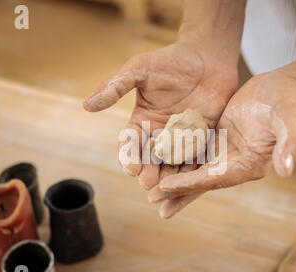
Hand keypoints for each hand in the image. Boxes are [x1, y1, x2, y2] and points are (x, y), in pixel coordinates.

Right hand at [83, 43, 237, 189]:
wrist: (208, 57)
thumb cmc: (171, 60)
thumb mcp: (139, 69)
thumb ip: (115, 86)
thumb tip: (86, 105)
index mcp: (141, 122)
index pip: (130, 144)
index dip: (129, 156)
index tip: (131, 168)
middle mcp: (160, 135)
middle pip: (150, 160)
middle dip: (148, 172)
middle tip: (148, 183)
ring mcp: (182, 140)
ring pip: (172, 164)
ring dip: (169, 177)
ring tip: (167, 189)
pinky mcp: (203, 140)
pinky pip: (197, 159)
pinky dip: (194, 171)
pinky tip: (193, 181)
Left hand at [149, 70, 295, 217]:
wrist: (281, 87)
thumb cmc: (288, 102)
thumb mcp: (290, 120)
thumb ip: (289, 144)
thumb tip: (287, 171)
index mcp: (250, 163)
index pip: (215, 178)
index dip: (190, 184)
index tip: (165, 187)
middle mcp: (235, 163)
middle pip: (201, 180)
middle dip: (177, 190)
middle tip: (151, 198)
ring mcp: (224, 153)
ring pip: (194, 168)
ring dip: (173, 177)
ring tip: (148, 187)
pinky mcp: (217, 140)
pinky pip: (194, 150)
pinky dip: (176, 156)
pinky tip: (157, 158)